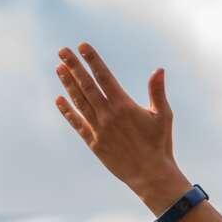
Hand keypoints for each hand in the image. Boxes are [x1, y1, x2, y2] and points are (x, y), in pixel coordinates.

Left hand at [54, 42, 181, 200]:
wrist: (151, 175)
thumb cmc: (160, 144)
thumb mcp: (163, 116)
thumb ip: (157, 92)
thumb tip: (159, 70)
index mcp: (124, 106)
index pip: (104, 77)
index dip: (93, 61)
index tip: (82, 47)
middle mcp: (108, 115)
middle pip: (87, 86)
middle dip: (74, 67)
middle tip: (62, 51)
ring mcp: (99, 129)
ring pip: (79, 102)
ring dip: (68, 84)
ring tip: (59, 69)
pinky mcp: (94, 143)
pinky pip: (77, 124)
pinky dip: (68, 111)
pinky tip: (59, 100)